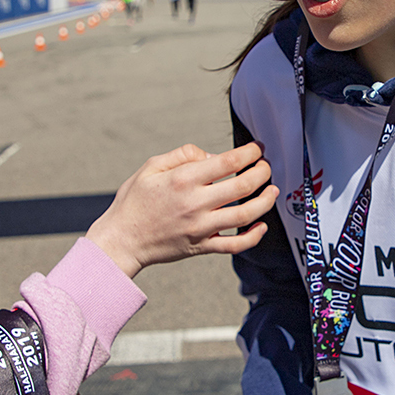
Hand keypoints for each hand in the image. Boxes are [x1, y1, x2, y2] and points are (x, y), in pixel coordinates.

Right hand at [85, 143, 277, 278]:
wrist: (122, 240)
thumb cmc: (134, 201)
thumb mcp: (150, 167)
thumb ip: (182, 155)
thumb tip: (211, 156)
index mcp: (183, 180)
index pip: (227, 162)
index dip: (249, 153)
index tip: (256, 149)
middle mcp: (195, 203)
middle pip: (242, 186)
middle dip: (262, 173)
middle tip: (266, 167)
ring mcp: (200, 227)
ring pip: (244, 214)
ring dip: (265, 201)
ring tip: (273, 191)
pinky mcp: (201, 246)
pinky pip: (234, 245)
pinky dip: (253, 237)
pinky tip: (261, 226)